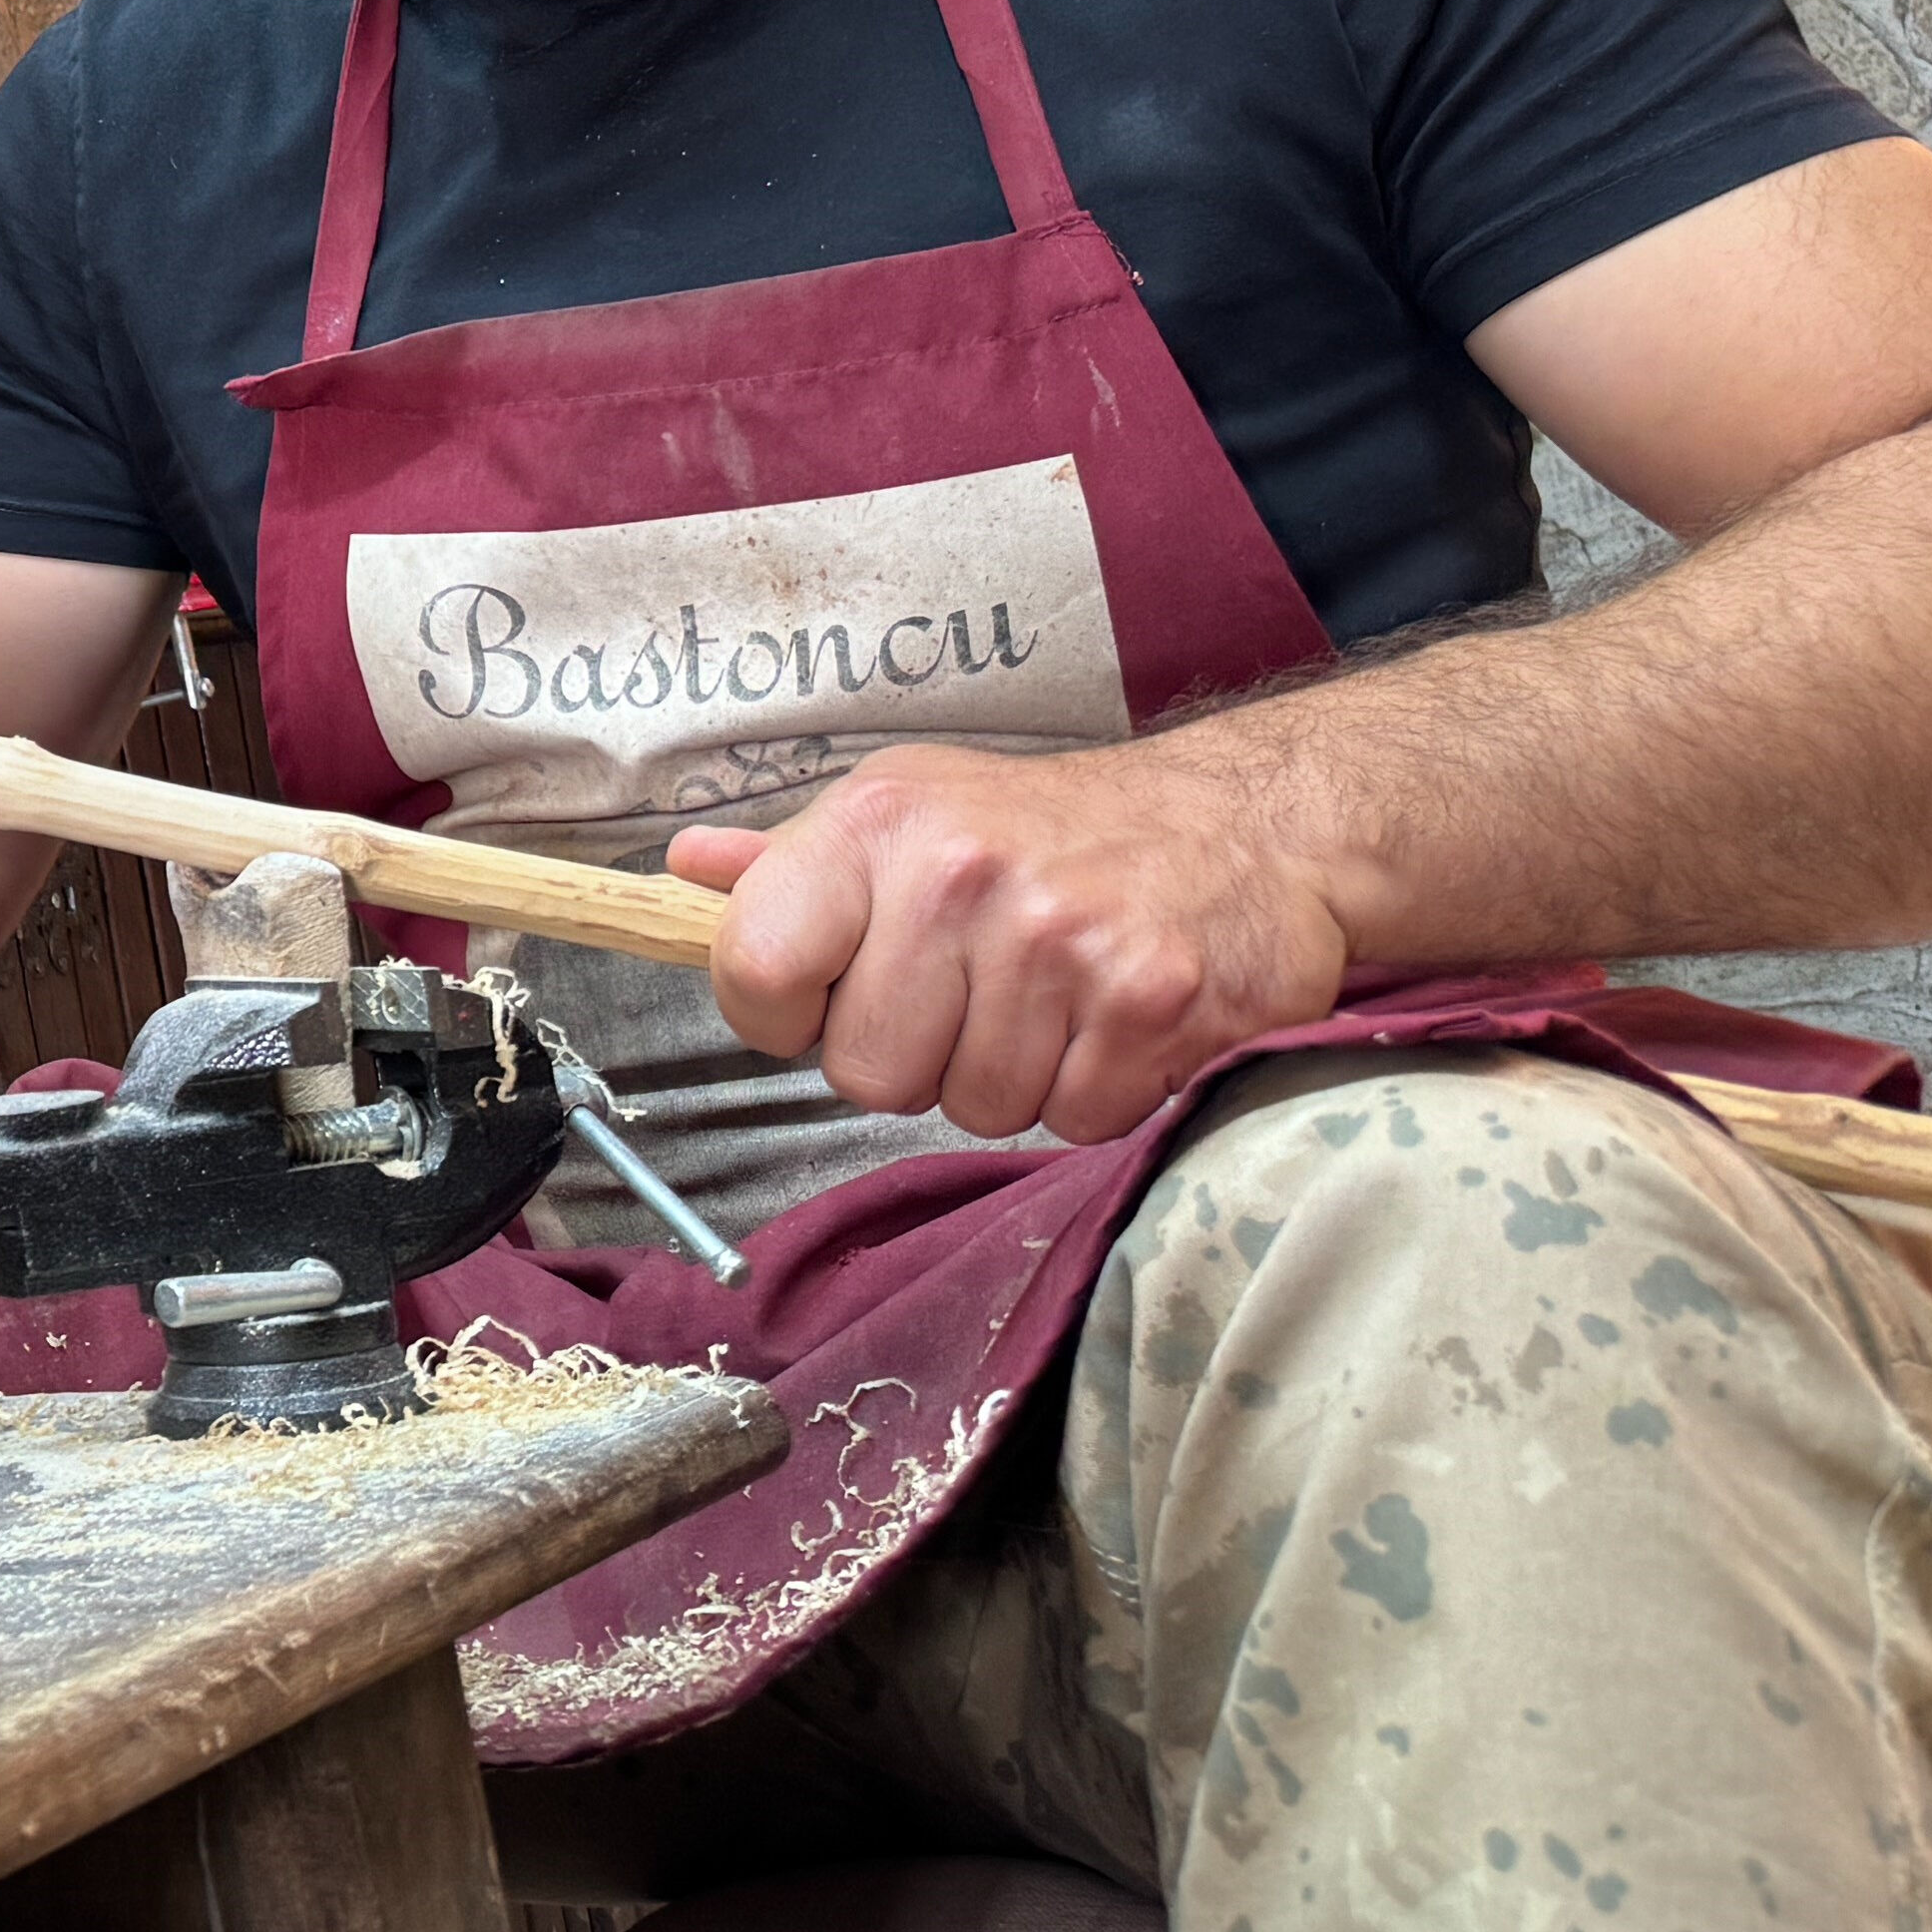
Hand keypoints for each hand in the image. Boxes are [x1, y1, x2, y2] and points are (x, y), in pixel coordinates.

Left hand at [665, 741, 1351, 1143]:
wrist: (1246, 821)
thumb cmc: (1052, 829)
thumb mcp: (908, 811)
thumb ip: (792, 863)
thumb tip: (686, 870)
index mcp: (879, 826)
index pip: (755, 968)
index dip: (781, 1012)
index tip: (827, 997)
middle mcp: (962, 876)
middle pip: (870, 1075)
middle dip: (918, 1058)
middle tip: (974, 996)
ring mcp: (1064, 942)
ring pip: (977, 1110)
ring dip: (1014, 1076)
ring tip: (1053, 999)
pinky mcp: (1157, 1004)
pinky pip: (1076, 1120)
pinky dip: (1096, 1090)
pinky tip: (1113, 1022)